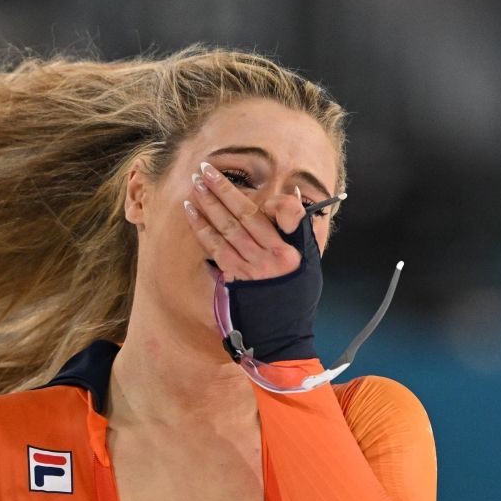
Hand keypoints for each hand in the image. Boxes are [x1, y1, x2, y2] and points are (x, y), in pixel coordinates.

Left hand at [182, 161, 311, 282]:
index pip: (282, 213)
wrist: (283, 331)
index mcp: (290, 250)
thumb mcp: (309, 260)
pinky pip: (214, 247)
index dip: (267, 195)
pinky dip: (202, 228)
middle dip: (224, 190)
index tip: (260, 184)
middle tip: (206, 170)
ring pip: (226, 229)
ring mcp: (249, 267)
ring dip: (209, 205)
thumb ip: (300, 227)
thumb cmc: (297, 291)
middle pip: (244, 216)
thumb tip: (294, 194)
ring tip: (196, 185)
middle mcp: (270, 257)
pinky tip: (191, 213)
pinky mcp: (233, 276)